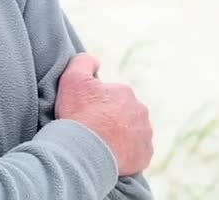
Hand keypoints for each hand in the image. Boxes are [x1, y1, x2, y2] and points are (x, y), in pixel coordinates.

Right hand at [55, 53, 152, 175]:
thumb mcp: (73, 79)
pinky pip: (137, 153)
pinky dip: (126, 154)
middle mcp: (141, 111)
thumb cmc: (79, 115)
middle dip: (112, 120)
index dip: (97, 105)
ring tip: (101, 145)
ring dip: (120, 137)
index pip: (112, 96)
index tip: (86, 114)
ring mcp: (145, 135)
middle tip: (93, 130)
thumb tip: (96, 61)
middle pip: (124, 115)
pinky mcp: (145, 155)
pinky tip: (110, 155)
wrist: (86, 152)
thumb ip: (84, 62)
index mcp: (125, 92)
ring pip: (132, 133)